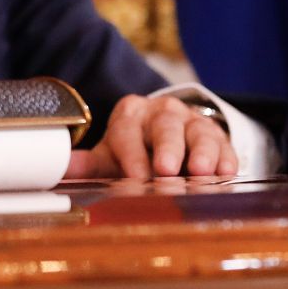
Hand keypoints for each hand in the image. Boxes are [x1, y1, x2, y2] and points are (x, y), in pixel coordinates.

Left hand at [67, 94, 238, 179]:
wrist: (168, 132)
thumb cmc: (136, 148)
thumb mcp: (112, 152)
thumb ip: (88, 163)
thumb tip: (61, 169)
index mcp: (130, 113)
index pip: (128, 133)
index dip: (132, 156)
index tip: (135, 177)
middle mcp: (162, 112)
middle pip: (164, 128)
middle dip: (167, 150)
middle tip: (166, 169)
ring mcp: (191, 120)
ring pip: (198, 133)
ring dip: (200, 153)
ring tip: (200, 172)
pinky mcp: (217, 134)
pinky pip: (224, 145)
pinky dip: (225, 159)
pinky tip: (226, 173)